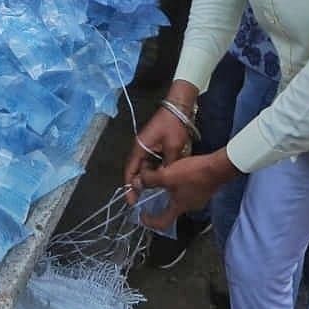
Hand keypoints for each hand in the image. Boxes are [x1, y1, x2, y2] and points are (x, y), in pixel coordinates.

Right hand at [123, 82, 199, 205]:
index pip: (130, 171)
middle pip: (137, 170)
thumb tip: (163, 180)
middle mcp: (141, 148)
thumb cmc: (174, 125)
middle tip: (143, 201)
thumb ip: (167, 165)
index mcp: (140, 148)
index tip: (131, 202)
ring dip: (149, 178)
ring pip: (146, 167)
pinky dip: (156, 170)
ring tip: (153, 193)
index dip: (129, 187)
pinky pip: (153, 161)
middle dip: (140, 185)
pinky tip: (162, 179)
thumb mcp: (173, 148)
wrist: (179, 106)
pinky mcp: (156, 144)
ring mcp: (148, 145)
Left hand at [135, 151, 239, 230]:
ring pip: (179, 199)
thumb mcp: (167, 175)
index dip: (149, 222)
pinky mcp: (204, 191)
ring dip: (169, 192)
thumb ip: (151, 180)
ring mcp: (198, 199)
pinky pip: (187, 192)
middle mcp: (189, 207)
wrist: (218, 167)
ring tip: (163, 180)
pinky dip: (179, 186)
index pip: (161, 223)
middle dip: (159, 202)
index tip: (142, 216)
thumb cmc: (194, 173)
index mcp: (179, 207)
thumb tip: (139, 182)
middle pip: (170, 210)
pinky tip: (178, 174)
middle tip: (151, 192)